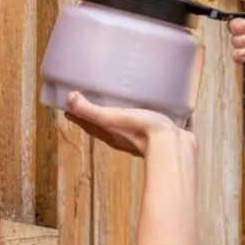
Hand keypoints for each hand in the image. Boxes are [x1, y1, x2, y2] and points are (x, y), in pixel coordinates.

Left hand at [64, 92, 193, 156]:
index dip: (79, 115)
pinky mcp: (169, 132)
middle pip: (111, 124)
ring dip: (135, 113)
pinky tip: (169, 102)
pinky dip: (164, 112)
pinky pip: (164, 119)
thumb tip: (70, 98)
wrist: (174, 148)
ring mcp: (150, 136)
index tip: (70, 104)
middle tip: (98, 96)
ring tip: (135, 96)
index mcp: (113, 134)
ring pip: (138, 122)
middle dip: (103, 113)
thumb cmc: (141, 132)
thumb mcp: (112, 118)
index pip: (90, 124)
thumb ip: (91, 111)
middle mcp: (128, 137)